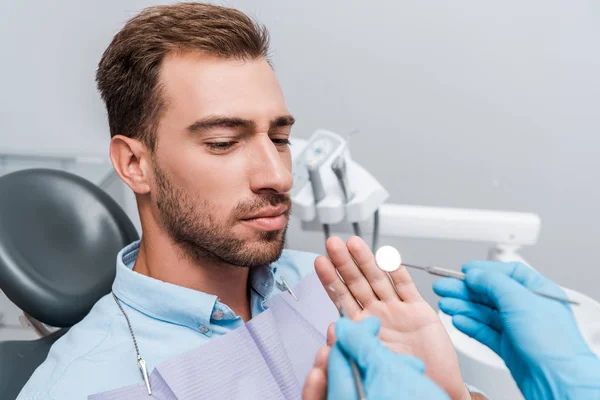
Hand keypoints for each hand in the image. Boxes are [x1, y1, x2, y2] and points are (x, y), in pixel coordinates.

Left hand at [316, 236, 470, 399]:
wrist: (432, 388)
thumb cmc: (398, 380)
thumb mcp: (368, 362)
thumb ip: (351, 343)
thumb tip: (332, 329)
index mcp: (361, 327)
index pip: (341, 297)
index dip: (331, 279)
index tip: (320, 261)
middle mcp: (377, 315)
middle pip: (357, 283)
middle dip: (345, 263)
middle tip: (334, 244)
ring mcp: (397, 311)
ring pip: (379, 280)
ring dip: (366, 261)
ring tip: (354, 243)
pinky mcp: (419, 311)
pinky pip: (406, 287)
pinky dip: (398, 272)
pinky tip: (388, 256)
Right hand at [433, 261, 599, 399]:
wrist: (557, 379)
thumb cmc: (552, 342)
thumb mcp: (518, 299)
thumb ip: (492, 282)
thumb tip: (475, 274)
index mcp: (538, 291)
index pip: (507, 273)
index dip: (484, 271)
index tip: (465, 270)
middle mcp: (528, 308)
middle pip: (491, 293)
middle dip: (465, 290)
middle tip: (444, 286)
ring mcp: (518, 328)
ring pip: (485, 313)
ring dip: (464, 306)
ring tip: (446, 303)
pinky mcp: (509, 347)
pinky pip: (485, 332)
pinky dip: (470, 325)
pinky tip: (459, 320)